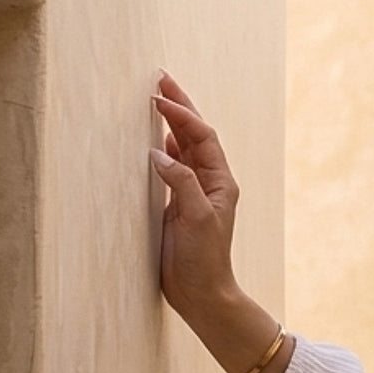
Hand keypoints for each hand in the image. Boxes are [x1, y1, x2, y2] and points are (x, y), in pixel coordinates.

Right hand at [150, 72, 241, 327]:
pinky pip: (172, 168)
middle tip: (160, 80)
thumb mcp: (196, 218)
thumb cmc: (205, 259)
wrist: (201, 293)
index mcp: (220, 181)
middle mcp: (210, 182)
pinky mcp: (178, 205)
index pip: (202, 137)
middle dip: (180, 107)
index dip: (182, 114)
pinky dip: (162, 149)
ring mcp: (194, 192)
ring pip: (183, 149)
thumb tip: (159, 152)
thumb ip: (181, 182)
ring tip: (155, 100)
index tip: (159, 97)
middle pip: (195, 135)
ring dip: (170, 124)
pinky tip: (153, 139)